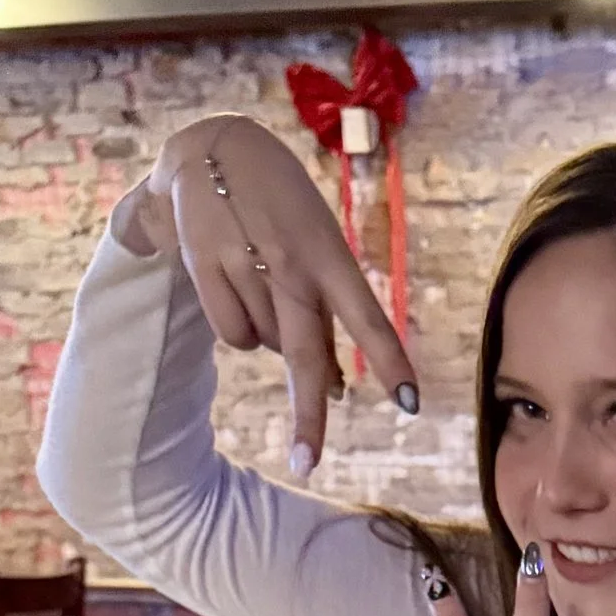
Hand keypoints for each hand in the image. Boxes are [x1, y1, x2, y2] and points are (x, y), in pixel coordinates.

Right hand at [127, 113, 415, 472]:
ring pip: (266, 346)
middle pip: (304, 354)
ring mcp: (246, 266)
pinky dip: (237, 328)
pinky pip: (232, 335)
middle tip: (306, 465)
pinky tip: (232, 286)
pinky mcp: (205, 269)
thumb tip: (333, 386)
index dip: (390, 362)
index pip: (370, 317)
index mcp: (331, 255)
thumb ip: (328, 314)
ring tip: (261, 280)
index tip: (409, 404)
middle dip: (308, 415)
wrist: (211, 150)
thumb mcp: (317, 247)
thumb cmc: (282, 212)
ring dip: (270, 336)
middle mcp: (292, 264)